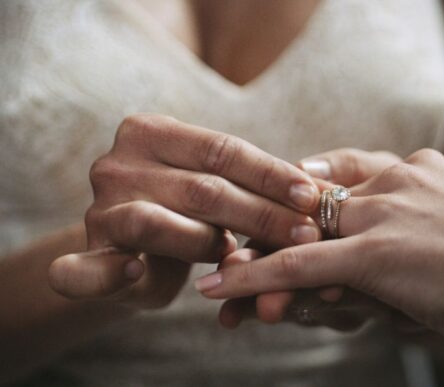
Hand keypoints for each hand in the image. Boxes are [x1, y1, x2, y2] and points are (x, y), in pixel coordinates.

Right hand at [48, 114, 320, 308]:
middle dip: (263, 214)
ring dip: (214, 246)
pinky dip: (110, 274)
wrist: (133, 253)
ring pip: (159, 223)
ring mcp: (97, 207)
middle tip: (309, 234)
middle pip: (202, 187)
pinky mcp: (85, 253)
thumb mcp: (219, 188)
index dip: (273, 174)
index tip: (316, 196)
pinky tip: (137, 273)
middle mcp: (118, 161)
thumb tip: (326, 191)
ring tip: (260, 263)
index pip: (223, 149)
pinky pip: (86, 269)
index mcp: (153, 132)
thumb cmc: (190, 214)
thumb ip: (254, 186)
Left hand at [196, 148, 443, 344]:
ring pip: (304, 232)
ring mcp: (385, 213)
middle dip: (274, 227)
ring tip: (220, 278)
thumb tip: (408, 254)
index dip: (310, 186)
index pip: (347, 169)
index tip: (284, 199)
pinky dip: (258, 277)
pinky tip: (221, 288)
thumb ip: (433, 228)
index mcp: (423, 167)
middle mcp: (398, 179)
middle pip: (316, 200)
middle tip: (235, 243)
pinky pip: (302, 264)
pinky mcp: (375, 253)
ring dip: (260, 257)